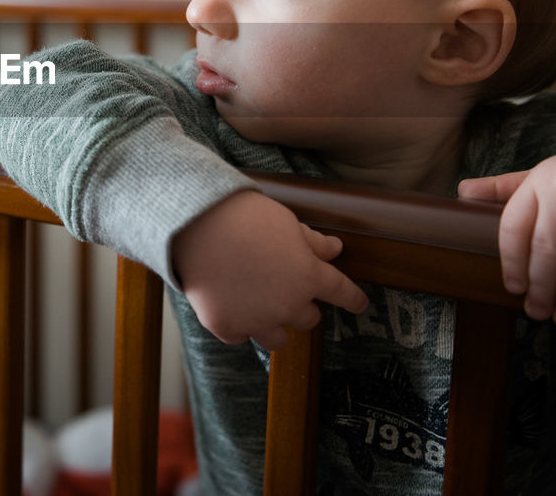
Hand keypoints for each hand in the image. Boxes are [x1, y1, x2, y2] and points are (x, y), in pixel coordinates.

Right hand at [171, 190, 368, 349]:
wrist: (196, 224)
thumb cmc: (244, 216)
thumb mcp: (287, 222)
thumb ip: (312, 242)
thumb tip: (335, 249)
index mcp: (309, 276)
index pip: (342, 292)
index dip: (353, 299)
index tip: (359, 304)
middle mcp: (288, 304)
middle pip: (308, 319)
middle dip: (301, 304)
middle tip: (283, 284)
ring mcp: (256, 320)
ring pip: (278, 338)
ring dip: (275, 322)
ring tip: (260, 304)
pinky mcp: (226, 326)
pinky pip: (241, 336)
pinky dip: (239, 324)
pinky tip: (232, 305)